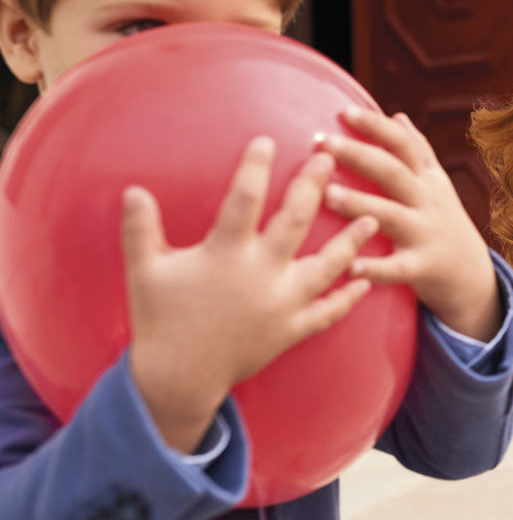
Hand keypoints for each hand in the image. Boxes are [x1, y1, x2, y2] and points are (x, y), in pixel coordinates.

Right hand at [124, 138, 378, 452]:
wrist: (179, 378)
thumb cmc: (159, 320)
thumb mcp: (144, 271)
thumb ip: (140, 229)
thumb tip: (132, 190)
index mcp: (225, 255)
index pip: (243, 200)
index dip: (254, 168)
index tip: (266, 140)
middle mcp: (261, 276)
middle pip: (295, 222)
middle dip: (312, 187)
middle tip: (329, 160)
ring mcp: (282, 305)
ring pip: (327, 268)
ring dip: (352, 242)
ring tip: (373, 219)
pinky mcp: (291, 331)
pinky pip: (328, 313)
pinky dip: (349, 298)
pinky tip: (367, 280)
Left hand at [319, 107, 499, 339]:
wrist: (472, 276)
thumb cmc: (443, 224)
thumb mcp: (437, 185)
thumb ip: (418, 151)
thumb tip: (397, 116)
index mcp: (426, 180)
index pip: (403, 145)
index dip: (376, 126)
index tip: (345, 111)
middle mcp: (426, 202)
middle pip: (394, 173)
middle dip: (359, 156)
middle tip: (324, 144)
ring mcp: (425, 234)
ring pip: (391, 216)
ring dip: (360, 204)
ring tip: (327, 195)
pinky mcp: (422, 268)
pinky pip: (396, 268)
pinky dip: (375, 268)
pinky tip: (350, 266)